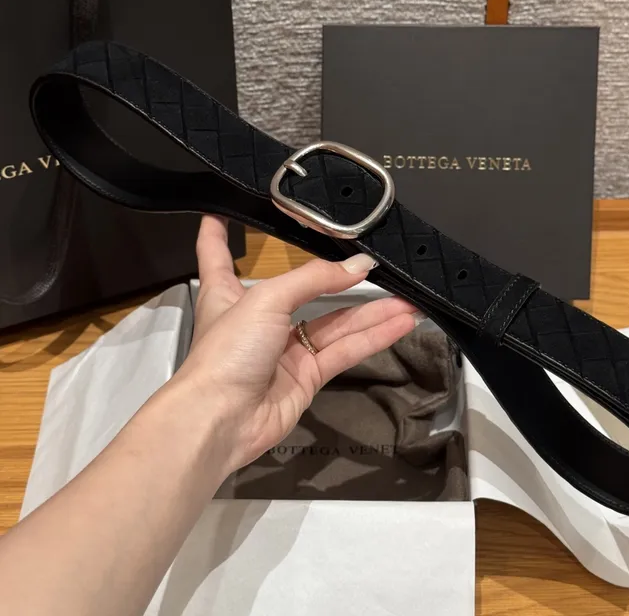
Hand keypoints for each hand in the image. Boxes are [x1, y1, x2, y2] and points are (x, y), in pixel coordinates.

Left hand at [174, 215, 419, 474]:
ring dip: (372, 312)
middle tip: (379, 264)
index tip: (220, 211)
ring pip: (334, 323)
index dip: (219, 233)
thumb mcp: (267, 299)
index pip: (218, 255)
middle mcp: (258, 318)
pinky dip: (373, 337)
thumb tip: (360, 265)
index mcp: (227, 293)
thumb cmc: (228, 351)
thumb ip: (315, 278)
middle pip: (303, 289)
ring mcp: (284, 349)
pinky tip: (401, 323)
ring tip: (409, 298)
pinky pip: (344, 350)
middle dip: (340, 278)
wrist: (222, 419)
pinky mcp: (306, 376)